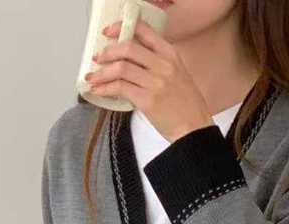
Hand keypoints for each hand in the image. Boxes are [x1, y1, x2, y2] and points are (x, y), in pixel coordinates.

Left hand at [85, 18, 213, 141]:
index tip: (109, 33)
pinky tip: (98, 91)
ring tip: (94, 78)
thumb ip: (158, 63)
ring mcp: (156, 83)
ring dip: (102, 73)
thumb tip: (130, 60)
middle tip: (98, 58)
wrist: (194, 129)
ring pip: (120, 68)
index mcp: (171, 55)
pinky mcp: (148, 100)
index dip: (122, 28)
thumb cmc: (187, 107)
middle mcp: (163, 65)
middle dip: (108, 52)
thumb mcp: (178, 75)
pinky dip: (105, 88)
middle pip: (128, 48)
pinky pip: (120, 88)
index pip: (144, 31)